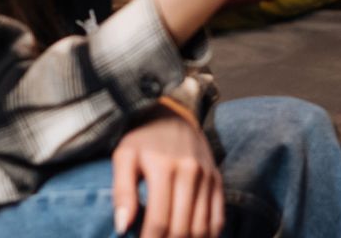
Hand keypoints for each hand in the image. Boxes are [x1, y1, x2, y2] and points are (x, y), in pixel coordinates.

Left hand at [112, 107, 222, 237]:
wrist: (174, 114)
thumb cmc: (143, 140)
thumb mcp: (123, 157)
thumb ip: (121, 192)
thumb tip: (122, 228)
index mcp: (165, 168)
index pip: (159, 222)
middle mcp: (191, 173)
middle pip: (182, 229)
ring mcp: (208, 177)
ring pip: (202, 227)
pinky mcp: (217, 180)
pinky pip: (218, 218)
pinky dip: (208, 236)